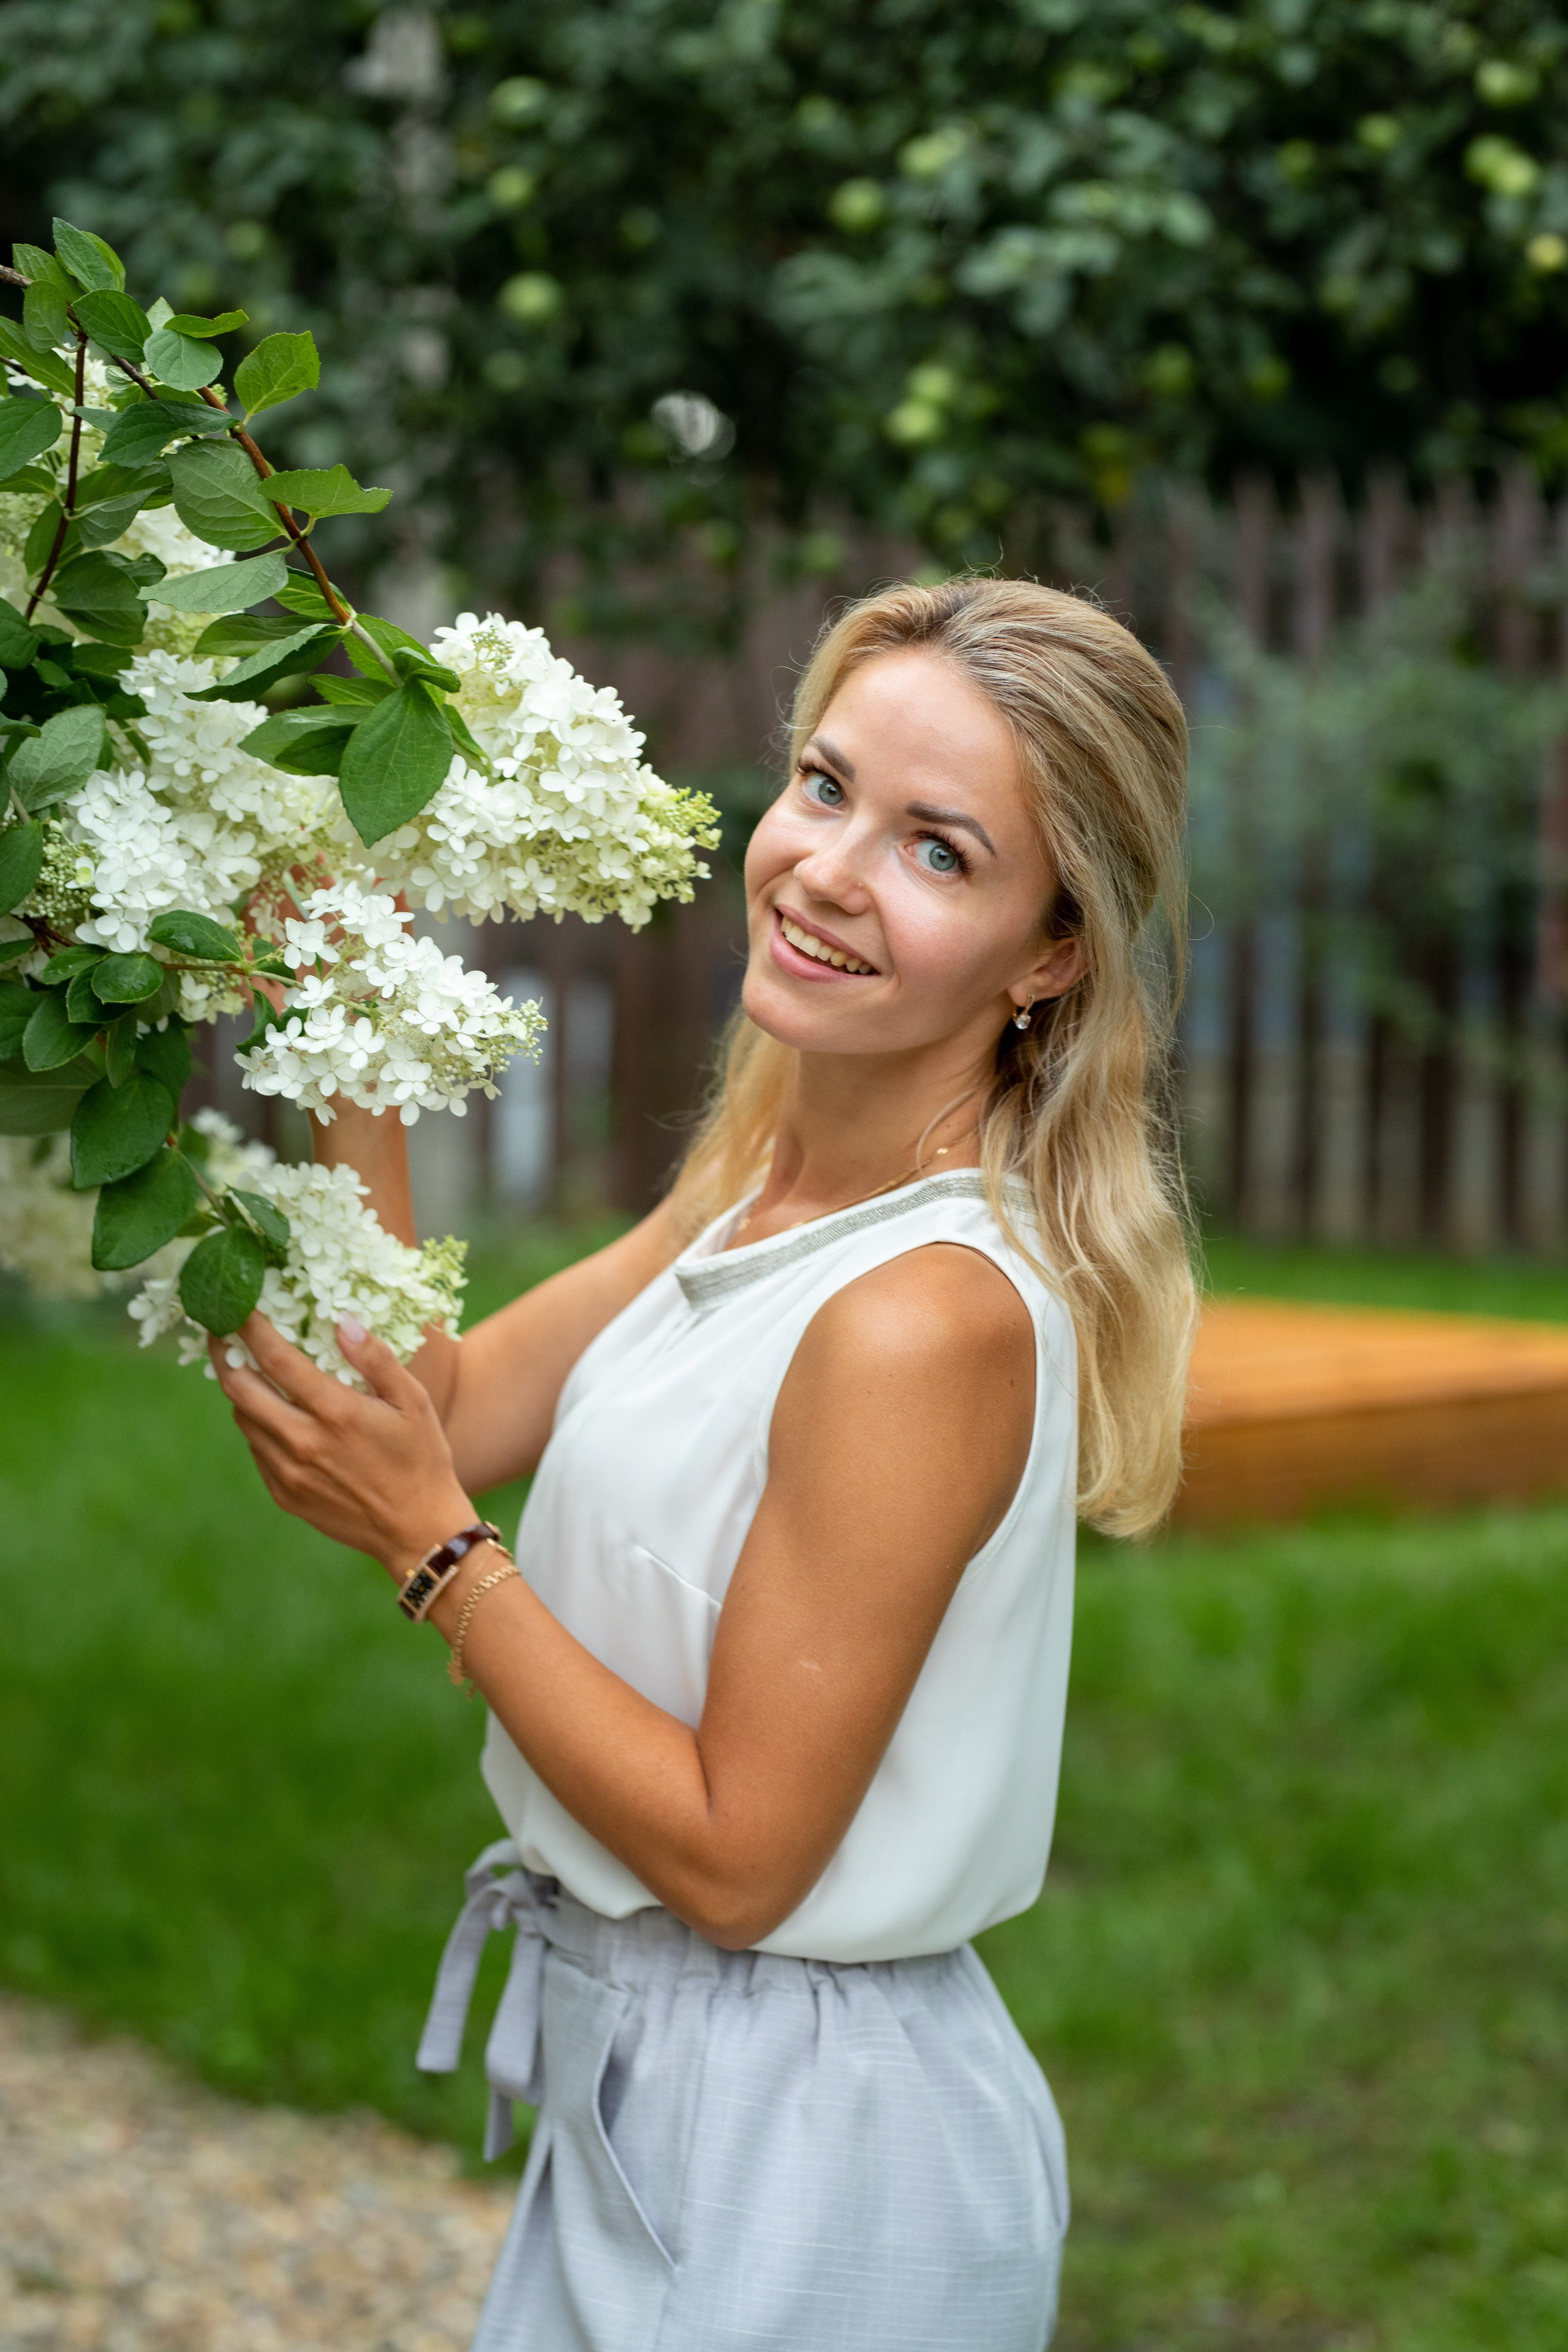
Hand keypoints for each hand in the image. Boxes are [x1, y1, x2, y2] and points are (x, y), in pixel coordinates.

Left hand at [209, 1312, 475, 1581]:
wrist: (416, 1529)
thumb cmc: (422, 1458)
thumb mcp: (413, 1401)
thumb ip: (375, 1358)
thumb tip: (341, 1320)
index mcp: (336, 1412)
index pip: (275, 1358)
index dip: (248, 1326)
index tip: (236, 1304)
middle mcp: (303, 1442)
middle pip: (239, 1388)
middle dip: (224, 1353)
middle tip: (221, 1331)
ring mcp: (288, 1471)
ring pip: (243, 1418)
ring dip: (240, 1390)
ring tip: (249, 1370)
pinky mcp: (284, 1494)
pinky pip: (256, 1449)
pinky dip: (258, 1424)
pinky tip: (277, 1415)